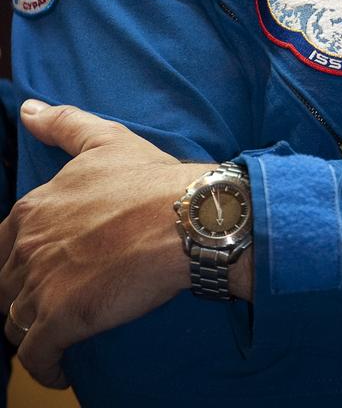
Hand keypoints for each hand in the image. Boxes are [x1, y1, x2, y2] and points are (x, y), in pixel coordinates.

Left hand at [0, 101, 210, 388]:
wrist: (187, 219)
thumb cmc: (152, 180)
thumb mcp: (107, 140)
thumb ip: (63, 124)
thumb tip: (28, 110)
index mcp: (32, 208)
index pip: (3, 247)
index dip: (22, 261)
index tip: (48, 269)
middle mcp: (27, 246)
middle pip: (5, 288)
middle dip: (23, 298)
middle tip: (56, 304)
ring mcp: (40, 285)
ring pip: (15, 323)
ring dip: (34, 332)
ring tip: (61, 334)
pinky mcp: (59, 321)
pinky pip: (37, 358)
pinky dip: (47, 367)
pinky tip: (64, 367)